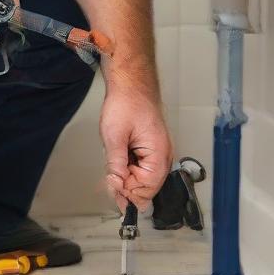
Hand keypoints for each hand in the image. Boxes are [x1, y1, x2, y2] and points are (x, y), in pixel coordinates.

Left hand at [99, 66, 172, 212]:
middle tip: (109, 176)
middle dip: (127, 186)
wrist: (131, 82)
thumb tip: (117, 188)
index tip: (111, 186)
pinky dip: (129, 166)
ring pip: (143, 178)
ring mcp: (159, 152)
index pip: (146, 189)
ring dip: (127, 176)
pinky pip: (142, 167)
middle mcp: (164, 157)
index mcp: (159, 155)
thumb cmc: (125, 103)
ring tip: (115, 160)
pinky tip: (120, 155)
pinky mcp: (152, 148)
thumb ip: (116, 165)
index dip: (127, 192)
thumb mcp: (114, 136)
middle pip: (146, 187)